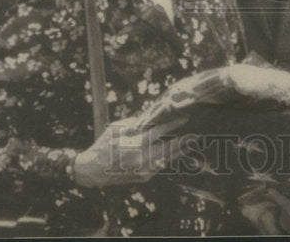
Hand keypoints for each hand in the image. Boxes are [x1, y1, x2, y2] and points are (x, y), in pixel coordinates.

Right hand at [73, 115, 189, 187]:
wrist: (93, 170)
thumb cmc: (104, 144)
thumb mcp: (117, 128)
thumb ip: (136, 122)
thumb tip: (153, 114)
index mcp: (134, 143)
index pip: (158, 131)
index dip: (173, 124)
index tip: (185, 117)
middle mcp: (141, 157)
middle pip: (168, 147)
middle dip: (183, 140)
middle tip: (196, 133)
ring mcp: (143, 169)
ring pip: (167, 158)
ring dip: (181, 150)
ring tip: (193, 143)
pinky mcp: (144, 177)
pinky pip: (161, 165)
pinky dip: (170, 158)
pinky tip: (179, 153)